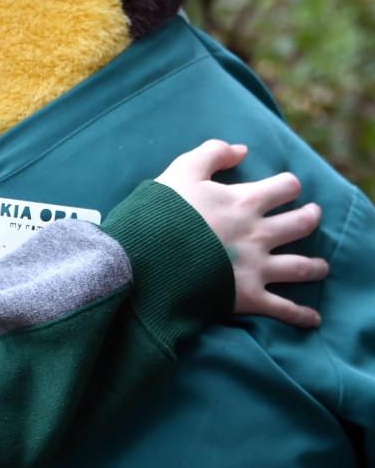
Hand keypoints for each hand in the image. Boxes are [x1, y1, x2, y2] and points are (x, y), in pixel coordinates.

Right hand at [155, 140, 325, 327]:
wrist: (145, 256)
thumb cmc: (161, 211)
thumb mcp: (182, 170)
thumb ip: (212, 153)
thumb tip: (241, 149)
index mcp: (244, 202)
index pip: (285, 187)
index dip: (288, 185)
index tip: (286, 187)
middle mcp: (258, 234)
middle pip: (301, 224)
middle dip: (310, 217)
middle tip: (312, 215)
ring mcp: (256, 267)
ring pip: (301, 266)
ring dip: (316, 266)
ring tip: (321, 266)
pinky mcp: (248, 296)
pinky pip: (283, 308)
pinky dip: (301, 315)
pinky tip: (312, 318)